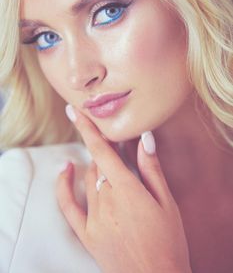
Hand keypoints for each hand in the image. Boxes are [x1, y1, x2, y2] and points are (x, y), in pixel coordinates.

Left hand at [56, 108, 191, 272]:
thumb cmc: (168, 242)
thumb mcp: (166, 203)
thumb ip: (151, 169)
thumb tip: (145, 138)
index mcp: (127, 190)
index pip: (102, 151)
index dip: (87, 128)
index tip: (75, 110)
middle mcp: (106, 200)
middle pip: (98, 164)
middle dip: (104, 149)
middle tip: (117, 143)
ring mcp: (93, 218)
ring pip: (88, 180)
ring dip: (96, 166)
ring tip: (109, 161)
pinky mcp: (86, 234)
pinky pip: (68, 205)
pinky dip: (64, 185)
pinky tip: (66, 169)